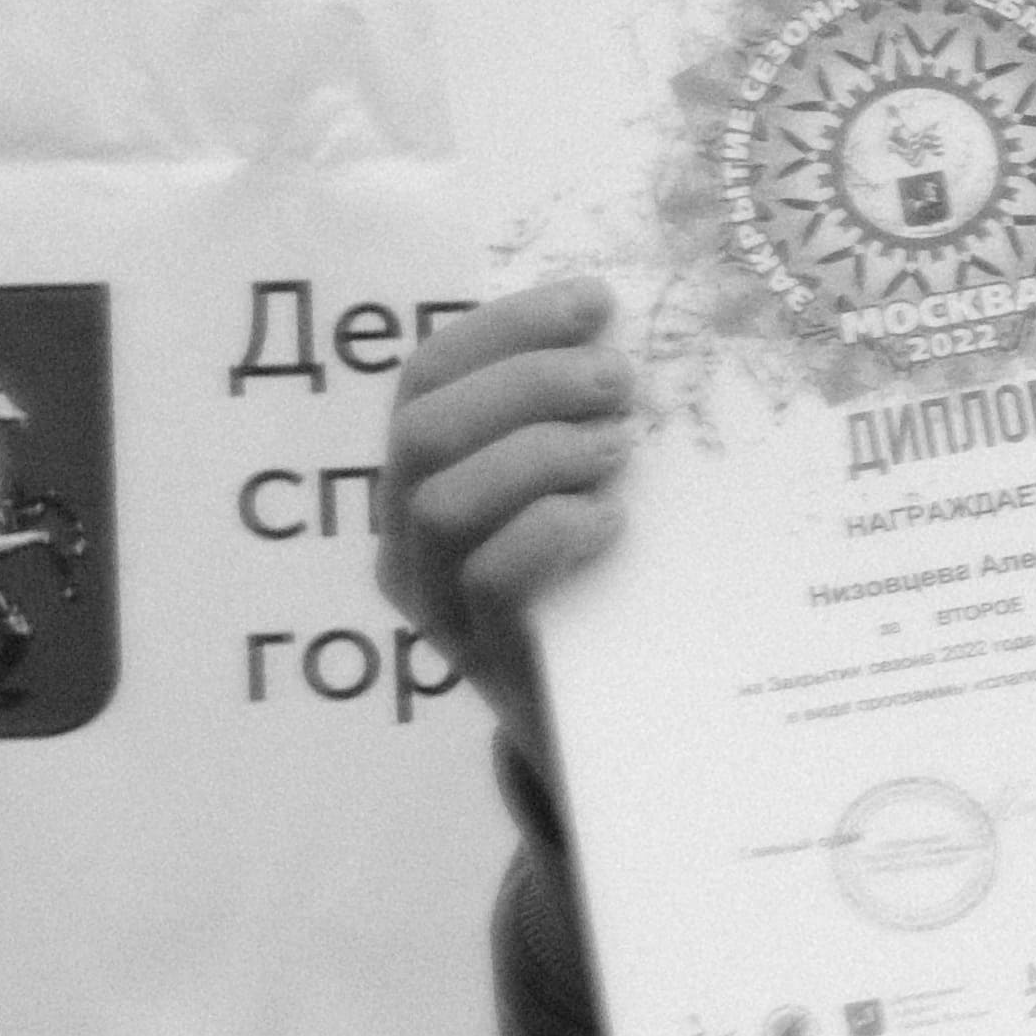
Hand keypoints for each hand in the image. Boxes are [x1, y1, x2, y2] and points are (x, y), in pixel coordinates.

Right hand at [378, 277, 638, 780]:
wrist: (622, 735)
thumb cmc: (607, 590)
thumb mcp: (583, 491)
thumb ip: (577, 423)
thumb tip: (626, 332)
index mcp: (420, 481)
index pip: (425, 379)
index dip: (504, 327)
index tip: (593, 300)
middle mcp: (408, 543)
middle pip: (424, 431)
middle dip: (526, 383)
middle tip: (620, 379)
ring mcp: (438, 607)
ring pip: (444, 502)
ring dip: (541, 452)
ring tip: (621, 449)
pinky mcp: (487, 660)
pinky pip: (492, 580)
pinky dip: (553, 531)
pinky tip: (611, 522)